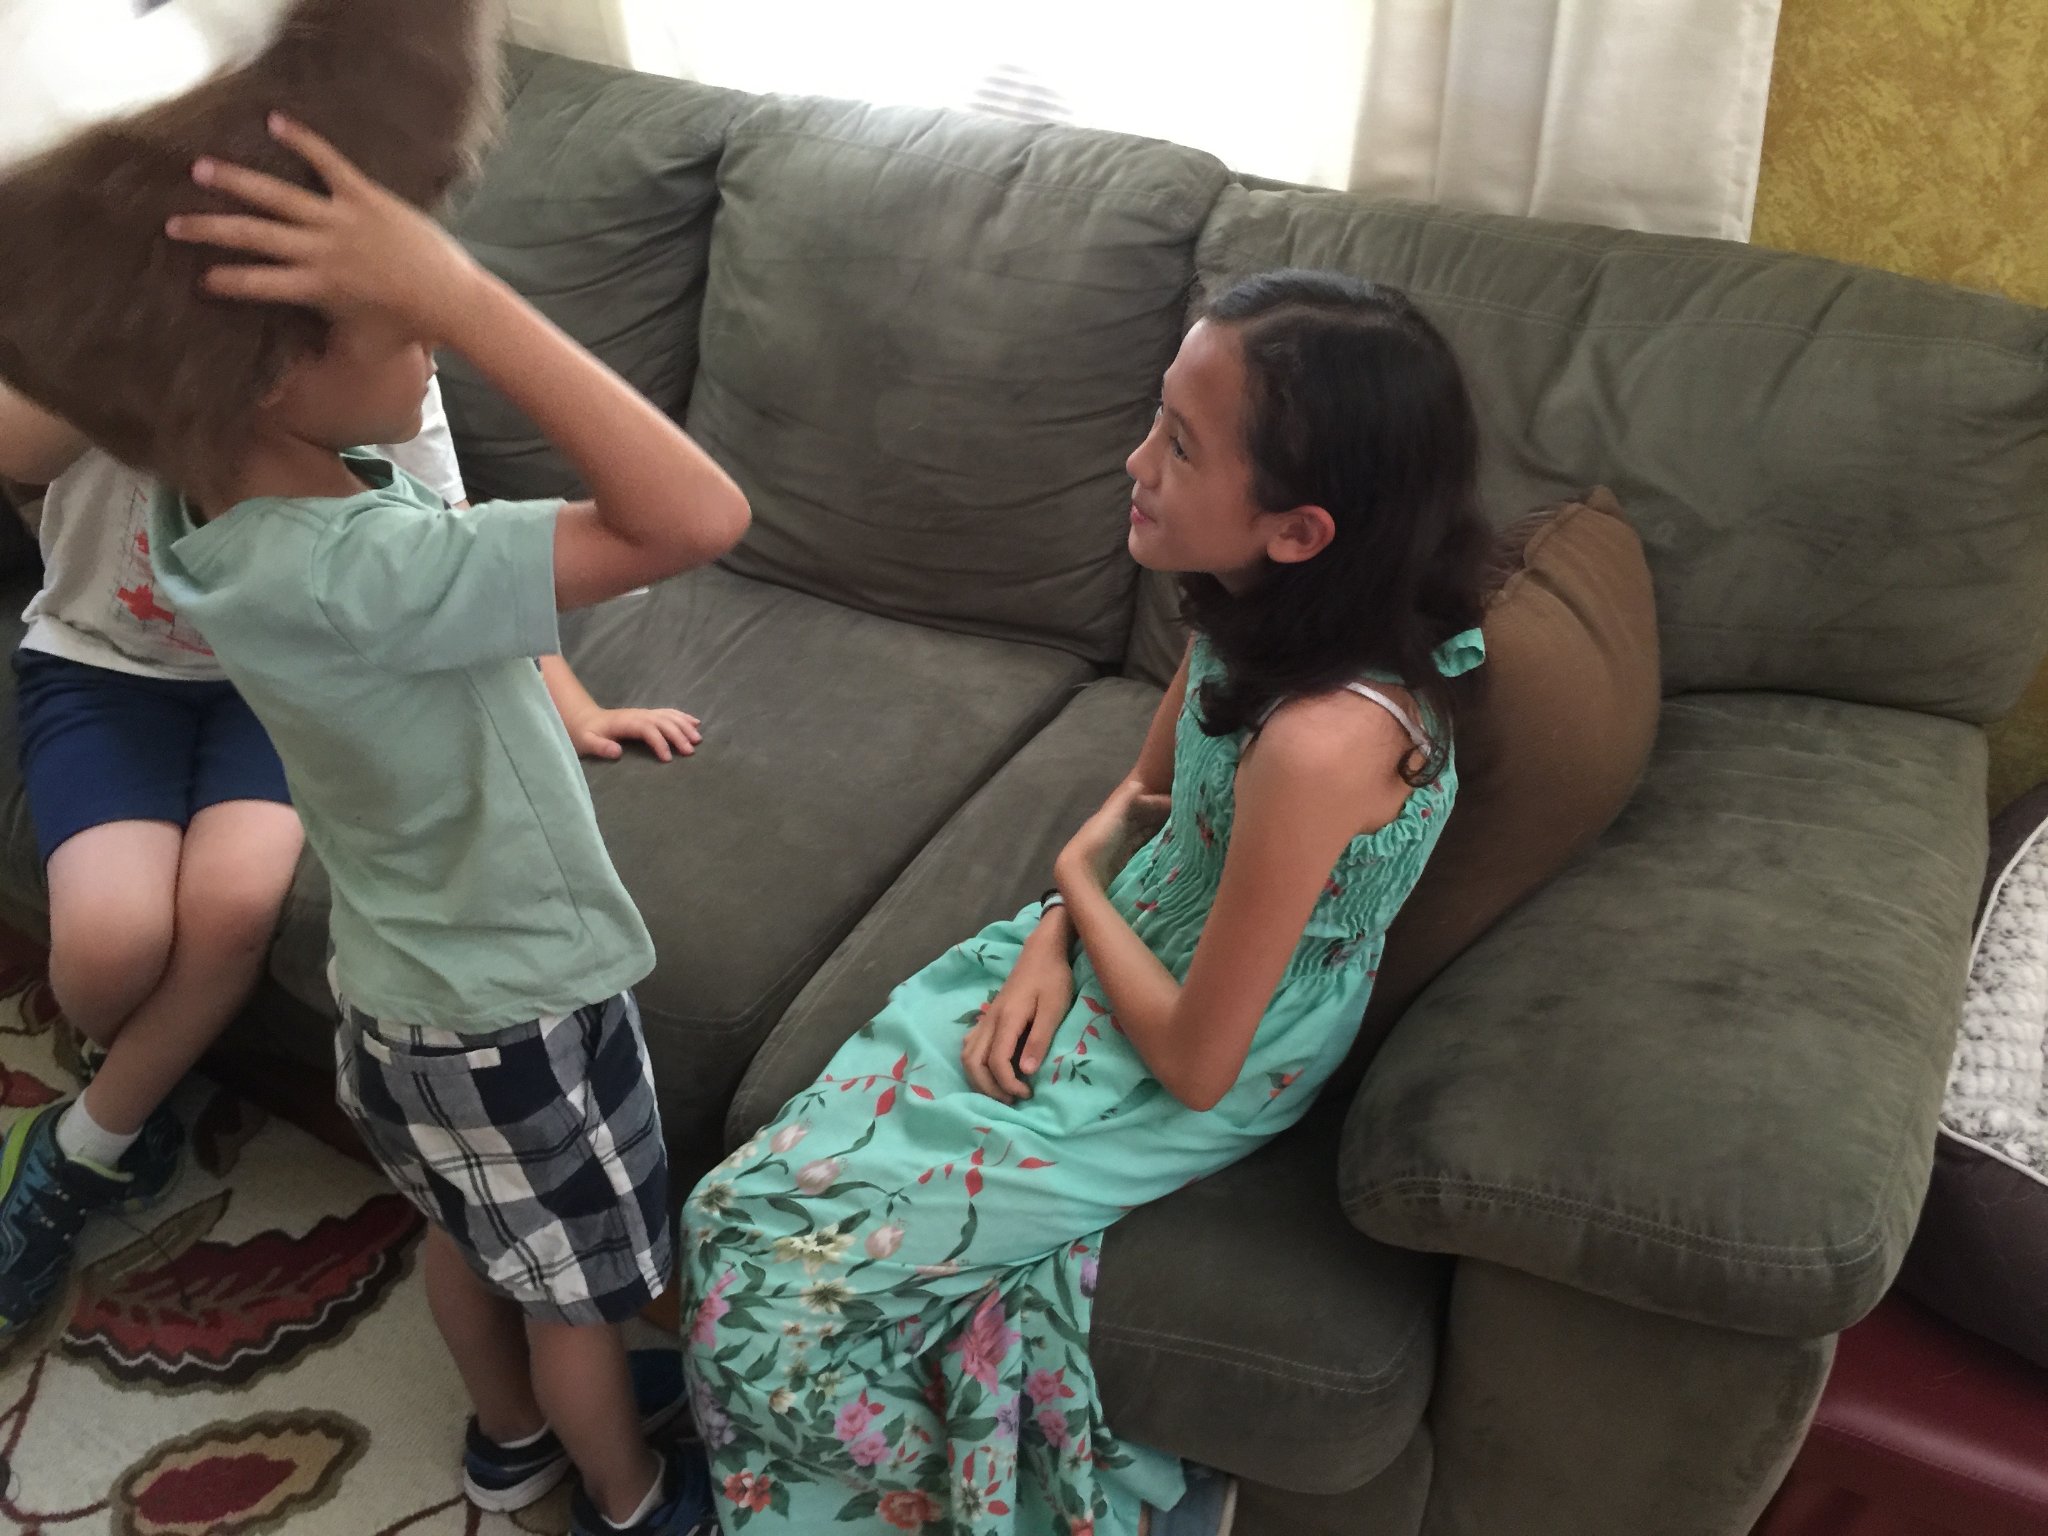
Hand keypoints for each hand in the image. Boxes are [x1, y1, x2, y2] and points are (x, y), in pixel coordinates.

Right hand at [164, 114, 484, 339]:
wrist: (453, 300)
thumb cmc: (408, 329)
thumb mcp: (361, 348)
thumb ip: (327, 352)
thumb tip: (300, 375)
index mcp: (315, 288)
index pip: (255, 284)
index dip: (224, 282)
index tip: (198, 279)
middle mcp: (320, 251)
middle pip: (251, 236)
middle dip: (209, 230)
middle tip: (172, 224)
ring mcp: (341, 220)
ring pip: (277, 196)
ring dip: (236, 181)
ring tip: (200, 169)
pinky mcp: (365, 197)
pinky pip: (328, 162)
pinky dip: (303, 140)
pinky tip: (274, 119)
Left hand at [568, 706, 701, 761]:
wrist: (582, 718)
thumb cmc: (584, 734)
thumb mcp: (586, 742)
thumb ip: (600, 747)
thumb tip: (618, 752)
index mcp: (625, 722)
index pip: (647, 729)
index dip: (659, 742)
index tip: (668, 759)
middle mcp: (638, 715)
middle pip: (663, 721)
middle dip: (678, 735)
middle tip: (690, 751)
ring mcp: (643, 713)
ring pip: (668, 716)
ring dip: (684, 726)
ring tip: (698, 739)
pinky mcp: (647, 715)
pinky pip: (668, 713)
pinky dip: (682, 717)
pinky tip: (695, 722)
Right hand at [960, 925, 1074, 1103]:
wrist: (1042, 951)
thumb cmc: (1053, 978)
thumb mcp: (1053, 1008)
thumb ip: (1039, 1039)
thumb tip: (1026, 1072)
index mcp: (1007, 1019)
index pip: (996, 1062)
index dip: (1008, 1084)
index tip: (1026, 1094)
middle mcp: (991, 1020)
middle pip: (973, 1063)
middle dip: (988, 1088)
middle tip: (1012, 1100)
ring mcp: (987, 1018)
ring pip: (967, 1055)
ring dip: (979, 1078)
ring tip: (1002, 1090)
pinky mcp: (989, 1017)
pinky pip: (970, 1045)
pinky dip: (975, 1063)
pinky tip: (991, 1070)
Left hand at [1055, 780, 1170, 897]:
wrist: (1083, 872)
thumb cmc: (1099, 838)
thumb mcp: (1113, 813)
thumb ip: (1125, 798)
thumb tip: (1138, 783)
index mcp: (1113, 813)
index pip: (1139, 804)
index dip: (1157, 802)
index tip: (1179, 803)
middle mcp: (1117, 828)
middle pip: (1142, 819)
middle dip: (1161, 816)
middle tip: (1185, 817)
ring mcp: (1120, 846)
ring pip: (1144, 834)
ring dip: (1159, 831)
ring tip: (1181, 830)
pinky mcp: (1124, 862)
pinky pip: (1143, 849)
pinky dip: (1154, 845)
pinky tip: (1168, 846)